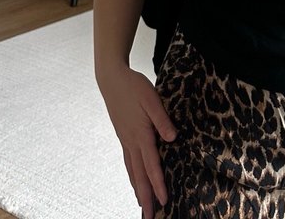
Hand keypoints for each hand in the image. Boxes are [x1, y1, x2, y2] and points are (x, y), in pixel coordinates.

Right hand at [99, 65, 176, 218]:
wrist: (111, 79)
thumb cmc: (133, 86)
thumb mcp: (151, 99)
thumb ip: (162, 119)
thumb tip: (173, 138)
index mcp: (141, 134)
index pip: (151, 165)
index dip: (158, 184)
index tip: (164, 201)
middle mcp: (131, 142)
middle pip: (139, 175)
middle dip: (146, 197)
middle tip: (150, 216)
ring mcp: (125, 140)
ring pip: (132, 170)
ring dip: (138, 189)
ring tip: (142, 206)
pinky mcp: (123, 136)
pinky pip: (128, 162)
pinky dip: (132, 176)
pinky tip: (134, 180)